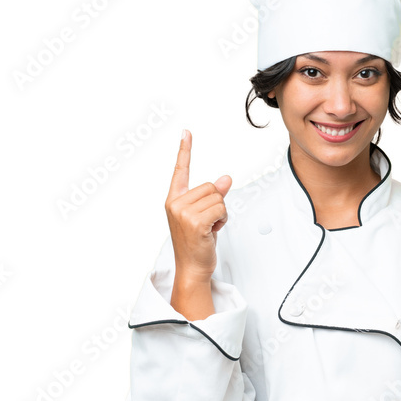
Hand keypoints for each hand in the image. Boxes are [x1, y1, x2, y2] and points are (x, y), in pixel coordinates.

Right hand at [165, 129, 231, 282]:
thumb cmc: (197, 243)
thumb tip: (226, 179)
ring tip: (210, 228)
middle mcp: (175, 204)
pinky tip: (212, 231)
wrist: (192, 268)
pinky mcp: (194, 222)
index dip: (185, 150)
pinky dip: (223, 220)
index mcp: (174, 200)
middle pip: (210, 186)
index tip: (186, 133)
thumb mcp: (204, 216)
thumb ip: (213, 196)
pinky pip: (221, 209)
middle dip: (217, 203)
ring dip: (221, 213)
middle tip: (209, 222)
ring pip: (218, 198)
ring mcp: (183, 213)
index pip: (180, 171)